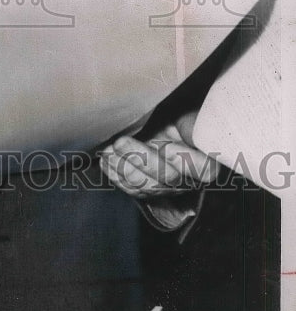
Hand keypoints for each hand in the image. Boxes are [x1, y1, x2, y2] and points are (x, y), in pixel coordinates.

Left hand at [99, 116, 218, 200]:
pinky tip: (105, 161)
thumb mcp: (188, 119)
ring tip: (108, 151)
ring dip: (124, 168)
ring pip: (146, 186)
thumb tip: (196, 126)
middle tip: (121, 142)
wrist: (161, 130)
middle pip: (166, 177)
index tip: (165, 144)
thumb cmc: (177, 121)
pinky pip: (131, 189)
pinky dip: (116, 175)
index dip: (182, 158)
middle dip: (141, 159)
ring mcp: (166, 189)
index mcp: (204, 163)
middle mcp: (186, 181)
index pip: (200, 168)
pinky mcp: (146, 191)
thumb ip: (192, 125)